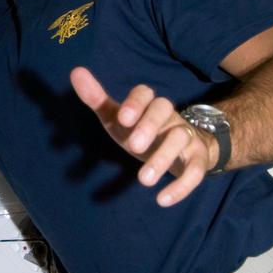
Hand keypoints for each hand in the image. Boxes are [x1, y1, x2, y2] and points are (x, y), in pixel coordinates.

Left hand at [70, 67, 215, 206]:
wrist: (183, 149)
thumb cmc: (142, 131)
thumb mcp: (118, 118)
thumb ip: (97, 98)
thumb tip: (75, 72)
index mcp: (149, 105)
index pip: (145, 94)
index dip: (136, 104)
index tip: (123, 119)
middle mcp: (169, 117)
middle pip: (164, 110)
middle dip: (150, 126)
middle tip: (133, 147)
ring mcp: (186, 137)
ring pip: (181, 139)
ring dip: (163, 158)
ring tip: (143, 180)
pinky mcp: (198, 160)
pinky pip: (195, 170)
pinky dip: (181, 186)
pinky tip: (162, 200)